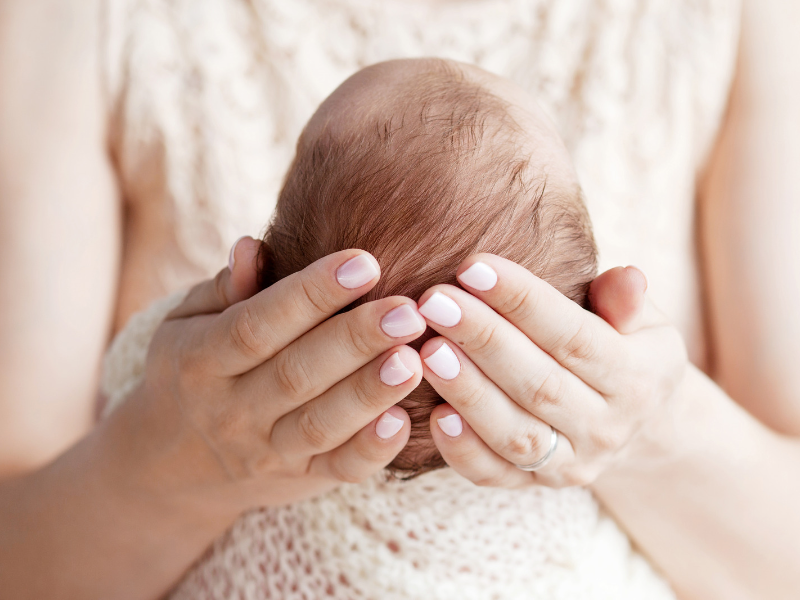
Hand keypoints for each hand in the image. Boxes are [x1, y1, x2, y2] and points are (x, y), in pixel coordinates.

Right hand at [110, 238, 425, 515]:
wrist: (175, 466)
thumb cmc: (194, 369)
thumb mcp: (187, 323)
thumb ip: (224, 288)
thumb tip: (250, 247)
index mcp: (201, 360)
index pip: (257, 325)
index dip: (310, 294)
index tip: (364, 263)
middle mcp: (232, 410)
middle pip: (296, 374)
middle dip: (355, 340)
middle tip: (407, 311)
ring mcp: (267, 451)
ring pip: (321, 423)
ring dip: (370, 392)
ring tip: (414, 359)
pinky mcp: (302, 478)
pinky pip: (339, 469)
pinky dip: (372, 450)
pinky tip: (404, 421)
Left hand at [415, 254, 686, 487]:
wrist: (639, 429)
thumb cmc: (626, 351)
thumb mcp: (646, 323)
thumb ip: (627, 302)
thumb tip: (626, 278)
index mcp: (636, 379)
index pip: (572, 336)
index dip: (522, 300)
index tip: (472, 266)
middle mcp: (605, 428)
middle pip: (538, 384)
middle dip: (482, 340)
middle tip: (434, 302)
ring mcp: (570, 463)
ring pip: (514, 433)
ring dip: (468, 392)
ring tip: (426, 350)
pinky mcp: (534, 484)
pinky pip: (494, 474)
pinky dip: (462, 449)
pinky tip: (432, 414)